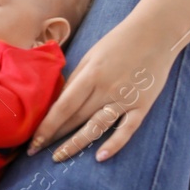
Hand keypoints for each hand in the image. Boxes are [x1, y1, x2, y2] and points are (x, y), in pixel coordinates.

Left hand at [29, 20, 173, 161]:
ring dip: (76, 144)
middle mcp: (106, 89)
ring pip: (96, 127)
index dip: (46, 126)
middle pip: (75, 119)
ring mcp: (125, 98)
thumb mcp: (91, 56)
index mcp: (90, 75)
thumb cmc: (119, 42)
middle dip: (54, 137)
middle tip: (36, 152)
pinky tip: (99, 157)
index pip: (62, 107)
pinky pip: (127, 129)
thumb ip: (76, 80)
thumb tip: (58, 104)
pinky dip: (114, 144)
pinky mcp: (143, 105)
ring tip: (59, 158)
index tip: (33, 140)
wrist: (157, 32)